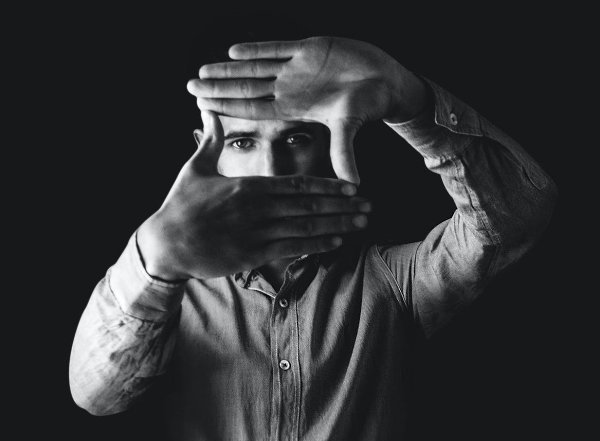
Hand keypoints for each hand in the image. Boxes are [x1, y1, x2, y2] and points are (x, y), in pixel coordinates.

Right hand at [136, 111, 371, 281]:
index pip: (298, 184)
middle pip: (310, 205)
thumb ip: (210, 140)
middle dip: (343, 206)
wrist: (166, 243)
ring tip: (361, 223)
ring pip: (306, 228)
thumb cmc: (180, 205)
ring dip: (337, 225)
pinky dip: (316, 246)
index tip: (352, 187)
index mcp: (248, 186)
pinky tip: (336, 242)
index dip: (329, 185)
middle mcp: (258, 209)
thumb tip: (210, 110)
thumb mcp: (195, 168)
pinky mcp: (253, 255)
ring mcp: (258, 233)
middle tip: (369, 205)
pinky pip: (292, 249)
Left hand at [187, 37, 426, 184]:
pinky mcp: (309, 47)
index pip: (254, 109)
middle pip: (247, 88)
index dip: (229, 107)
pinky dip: (257, 49)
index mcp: (295, 108)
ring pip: (256, 68)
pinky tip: (234, 51)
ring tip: (203, 70)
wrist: (385, 81)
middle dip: (219, 87)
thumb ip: (344, 152)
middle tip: (190, 87)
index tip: (204, 108)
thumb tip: (350, 185)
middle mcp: (291, 89)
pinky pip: (278, 48)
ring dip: (230, 69)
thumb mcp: (350, 127)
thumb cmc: (369, 104)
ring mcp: (297, 68)